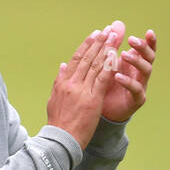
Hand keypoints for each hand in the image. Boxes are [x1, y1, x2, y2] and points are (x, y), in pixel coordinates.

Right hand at [46, 28, 119, 149]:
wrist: (60, 140)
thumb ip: (59, 81)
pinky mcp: (92, 100)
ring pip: (96, 65)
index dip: (86, 45)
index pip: (76, 59)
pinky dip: (109, 65)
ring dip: (106, 48)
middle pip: (87, 58)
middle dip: (99, 41)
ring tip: (114, 35)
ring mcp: (82, 91)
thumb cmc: (58, 123)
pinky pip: (102, 78)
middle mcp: (72, 83)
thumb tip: (62, 66)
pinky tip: (115, 54)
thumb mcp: (54, 99)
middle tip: (108, 29)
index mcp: (63, 83)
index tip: (95, 34)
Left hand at [98, 20, 154, 122]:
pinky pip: (136, 89)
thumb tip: (114, 24)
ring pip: (146, 71)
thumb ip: (111, 46)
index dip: (150, 41)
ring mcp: (140, 86)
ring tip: (123, 54)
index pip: (147, 49)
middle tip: (132, 40)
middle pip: (149, 57)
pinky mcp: (136, 100)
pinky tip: (117, 76)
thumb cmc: (104, 85)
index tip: (149, 32)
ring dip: (136, 61)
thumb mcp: (107, 63)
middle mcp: (140, 73)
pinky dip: (127, 82)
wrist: (99, 111)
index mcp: (135, 63)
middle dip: (143, 48)